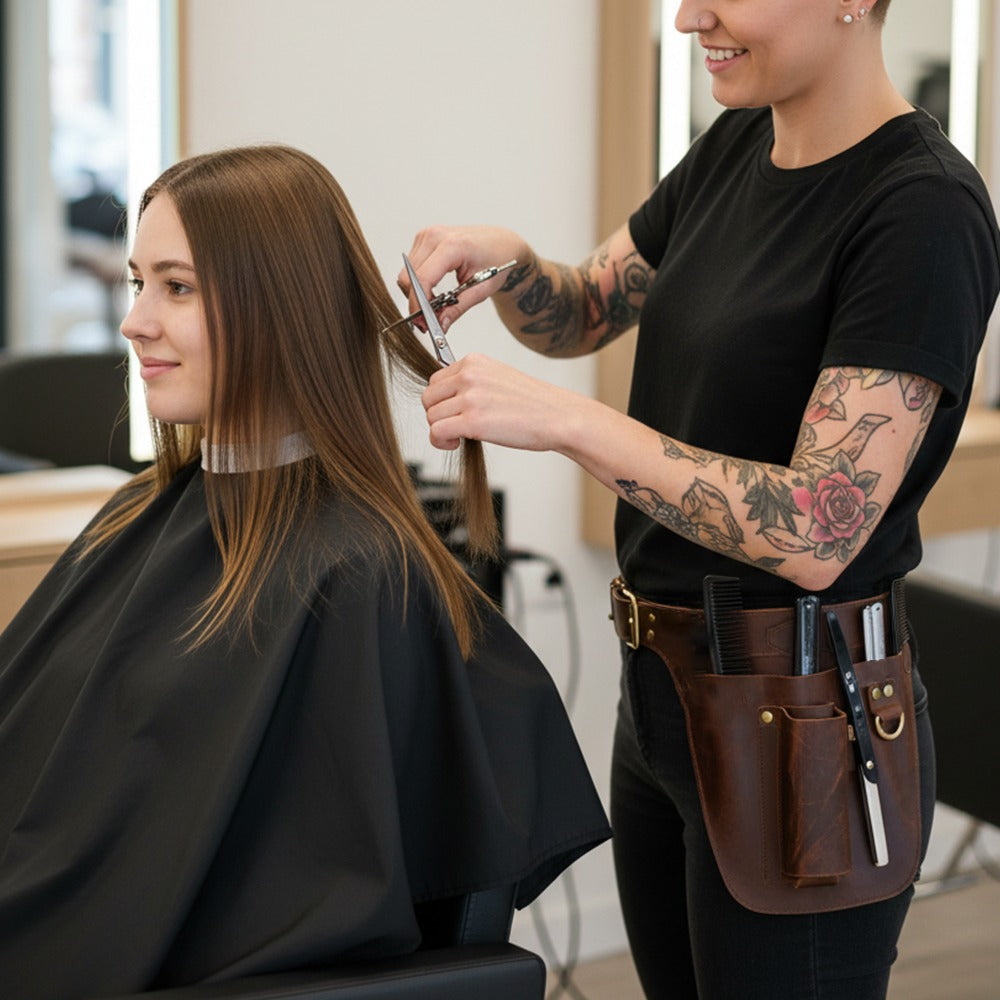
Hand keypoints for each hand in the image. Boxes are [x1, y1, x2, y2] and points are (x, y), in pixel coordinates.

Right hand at [399, 226, 530, 331]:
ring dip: (416, 293)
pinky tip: (434, 289)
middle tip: (429, 320)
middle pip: (409, 277)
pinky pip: (411, 267)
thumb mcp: (481, 290)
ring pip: (406, 274)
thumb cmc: (497, 260)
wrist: (501, 242)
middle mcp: (435, 236)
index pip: (423, 278)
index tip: (421, 323)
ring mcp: (427, 235)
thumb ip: (457, 309)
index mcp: (453, 246)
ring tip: (436, 303)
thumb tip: (439, 326)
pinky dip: (418, 283)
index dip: (418, 304)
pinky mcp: (423, 239)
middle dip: (416, 302)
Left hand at [422, 353, 580, 452]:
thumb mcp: (499, 378)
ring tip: (459, 436)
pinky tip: (456, 443)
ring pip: (431, 416)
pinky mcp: (472, 421)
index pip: (435, 380)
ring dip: (441, 431)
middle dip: (438, 415)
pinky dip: (441, 441)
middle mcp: (469, 375)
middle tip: (455, 427)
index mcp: (474, 361)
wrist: (559, 417)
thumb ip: (472, 383)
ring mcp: (470, 397)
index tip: (454, 412)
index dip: (441, 401)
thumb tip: (447, 400)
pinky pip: (437, 431)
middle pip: (428, 398)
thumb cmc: (534, 404)